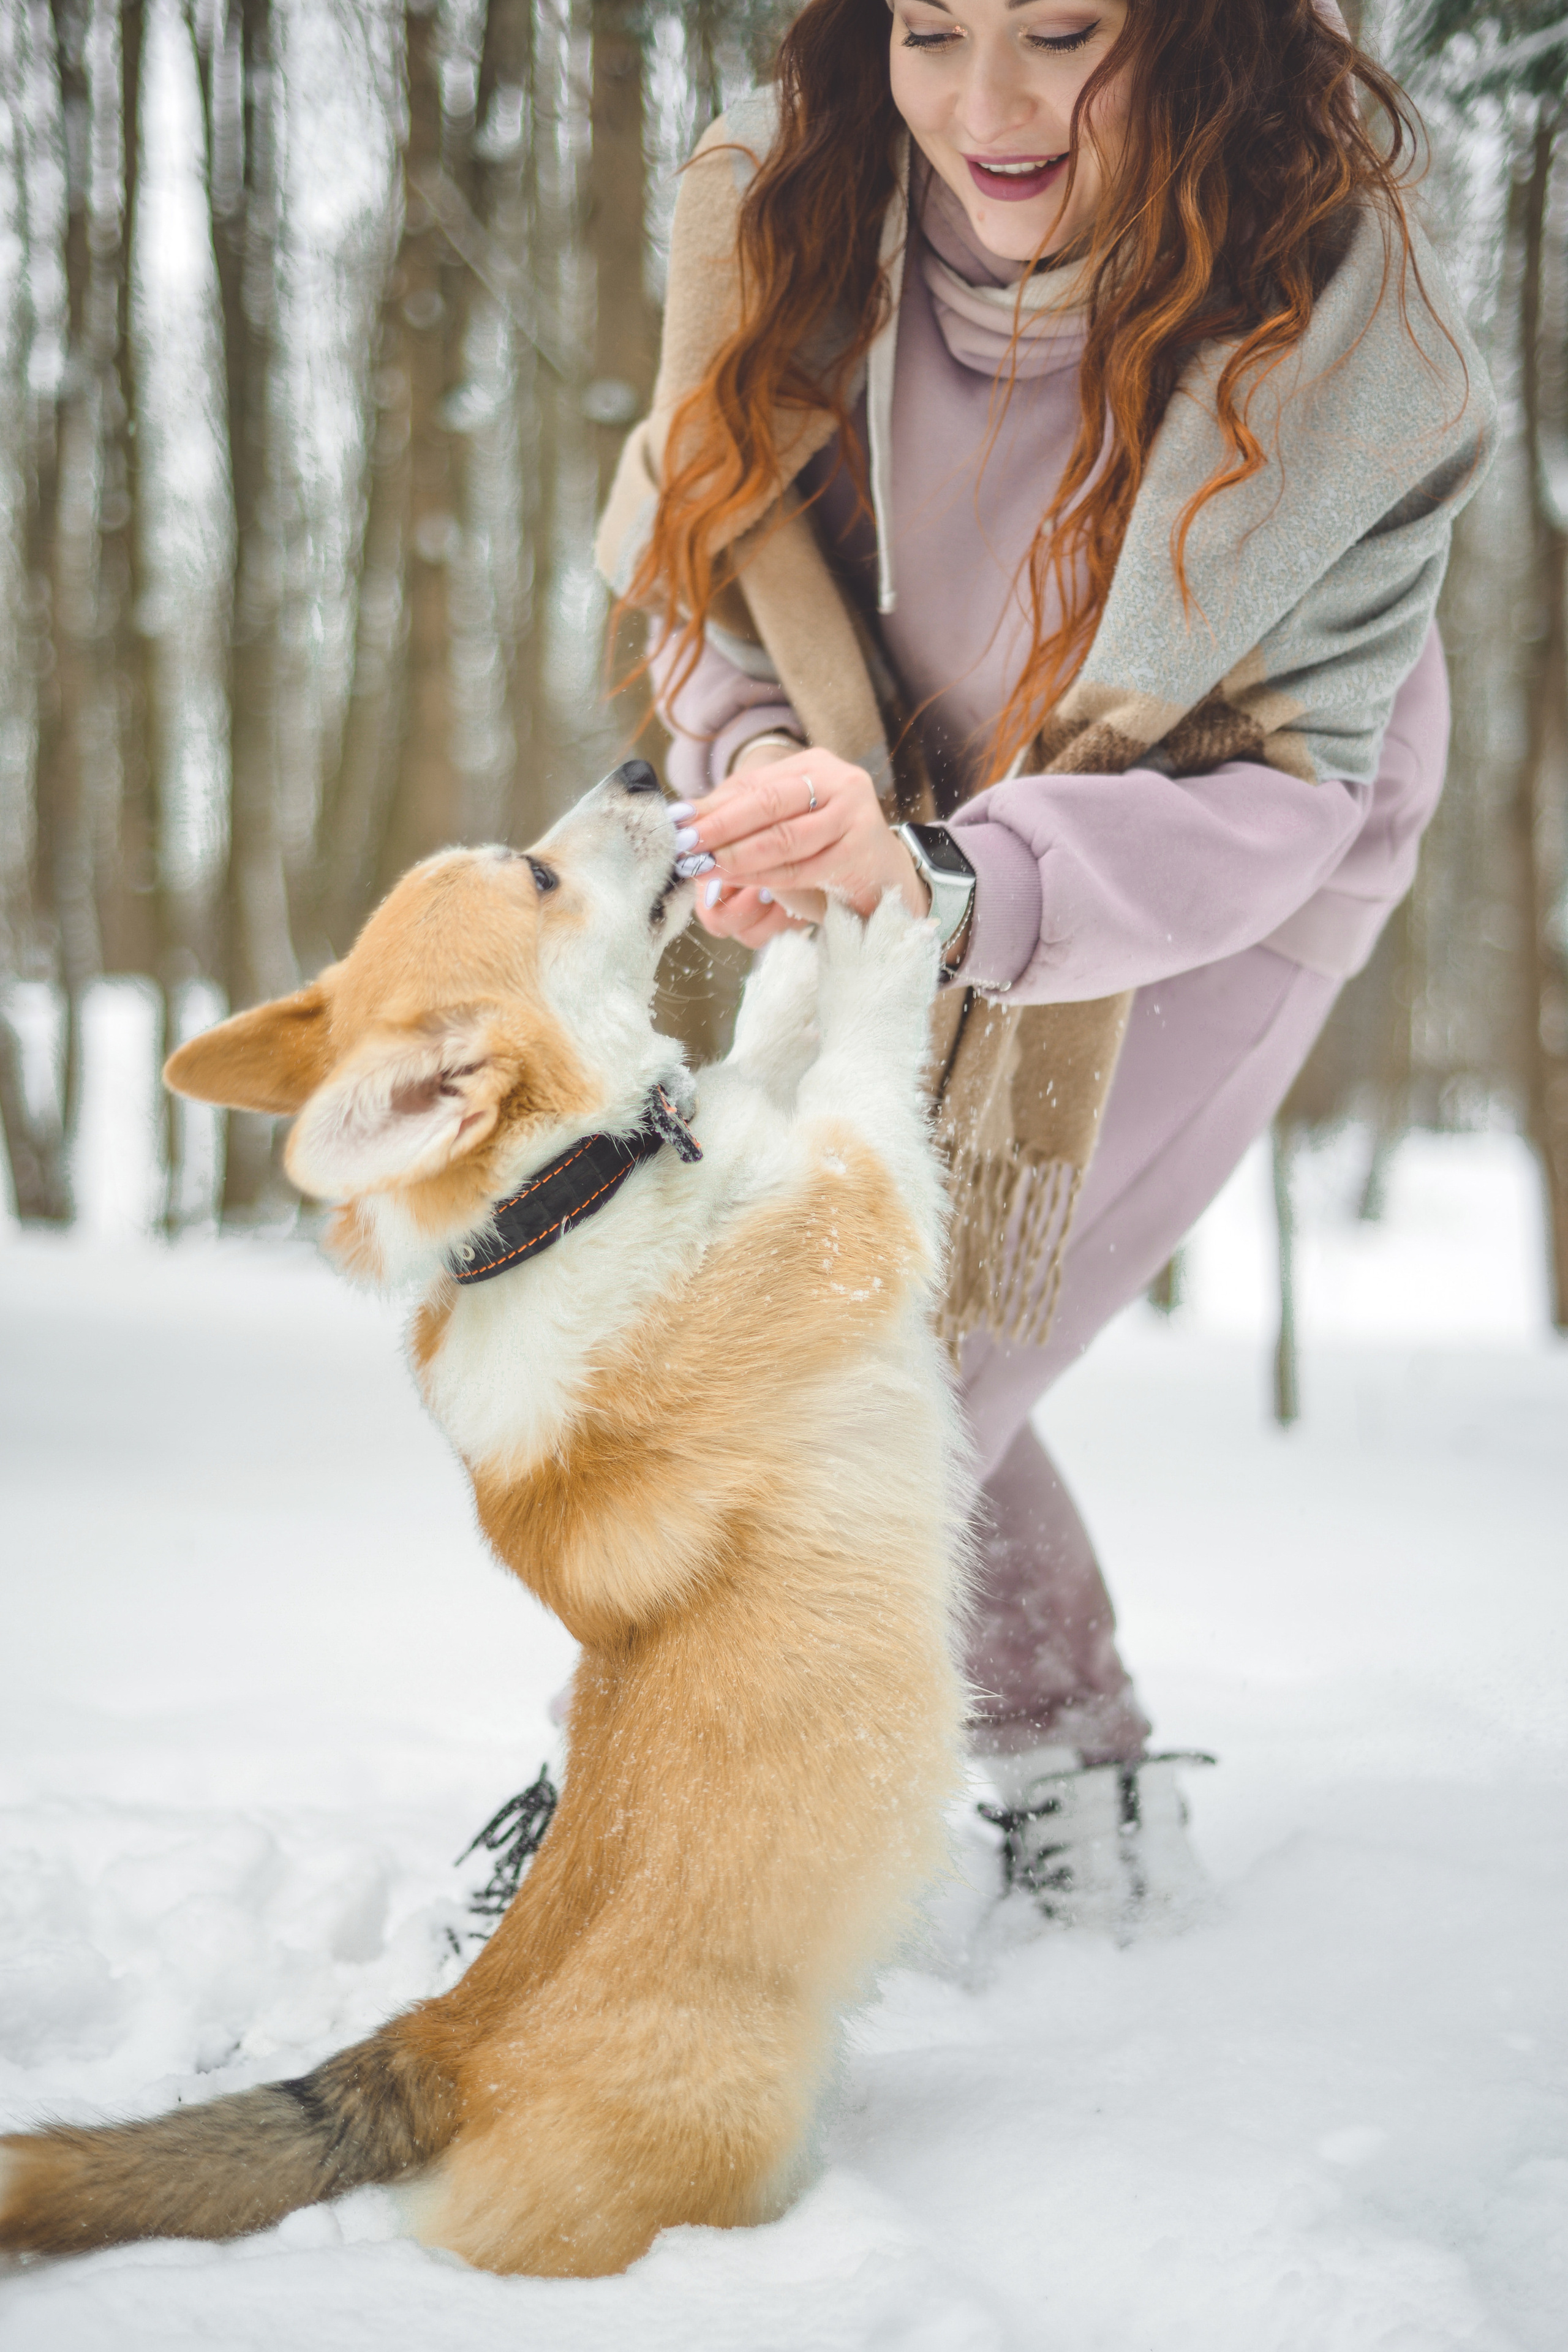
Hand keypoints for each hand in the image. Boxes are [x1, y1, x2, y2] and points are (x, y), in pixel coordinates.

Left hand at [681, 742, 926, 944]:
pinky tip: (736, 880)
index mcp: (816, 765)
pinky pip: (802, 867)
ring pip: (785, 837)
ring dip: (738, 855)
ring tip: (703, 865)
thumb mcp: (784, 820)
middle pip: (769, 803)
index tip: (677, 821)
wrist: (882, 875)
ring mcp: (854, 815)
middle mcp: (839, 781)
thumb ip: (741, 812)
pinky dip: (764, 876)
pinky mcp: (859, 852)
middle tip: (685, 842)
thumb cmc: (824, 846)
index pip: (755, 783)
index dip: (713, 803)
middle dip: (720, 825)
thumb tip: (685, 814)